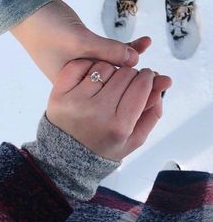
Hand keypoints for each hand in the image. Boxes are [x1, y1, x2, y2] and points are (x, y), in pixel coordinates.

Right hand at [10, 0, 150, 81]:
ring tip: (159, 68)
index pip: (109, 94)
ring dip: (135, 64)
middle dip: (138, 82)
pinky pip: (112, 52)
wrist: (30, 9)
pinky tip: (144, 42)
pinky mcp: (89, 50)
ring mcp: (86, 65)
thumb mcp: (79, 41)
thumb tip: (135, 61)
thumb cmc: (47, 29)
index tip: (155, 90)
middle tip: (163, 80)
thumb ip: (107, 51)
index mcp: (76, 88)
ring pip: (116, 68)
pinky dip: (127, 48)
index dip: (132, 94)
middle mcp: (83, 80)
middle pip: (115, 84)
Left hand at [46, 59, 170, 160]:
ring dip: (110, 71)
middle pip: (125, 74)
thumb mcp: (133, 138)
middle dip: (131, 75)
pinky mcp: (59, 94)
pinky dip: (88, 66)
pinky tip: (92, 78)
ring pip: (104, 67)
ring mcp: (76, 102)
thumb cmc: (103, 147)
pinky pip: (80, 65)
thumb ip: (152, 112)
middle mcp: (97, 112)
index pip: (141, 86)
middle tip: (127, 82)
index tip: (146, 76)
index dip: (148, 77)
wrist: (67, 156)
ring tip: (107, 84)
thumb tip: (163, 83)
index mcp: (118, 126)